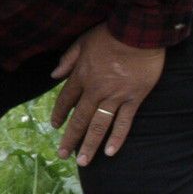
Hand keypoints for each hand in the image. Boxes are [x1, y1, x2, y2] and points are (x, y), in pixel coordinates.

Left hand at [51, 23, 164, 164]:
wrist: (139, 33)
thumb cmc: (110, 34)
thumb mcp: (82, 41)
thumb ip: (68, 60)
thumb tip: (53, 75)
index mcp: (81, 76)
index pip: (66, 100)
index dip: (58, 114)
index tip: (54, 126)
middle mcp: (95, 90)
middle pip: (79, 119)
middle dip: (70, 138)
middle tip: (62, 154)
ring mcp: (115, 96)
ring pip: (99, 125)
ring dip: (89, 145)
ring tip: (82, 161)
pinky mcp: (134, 99)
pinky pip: (124, 122)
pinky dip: (117, 138)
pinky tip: (110, 152)